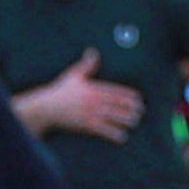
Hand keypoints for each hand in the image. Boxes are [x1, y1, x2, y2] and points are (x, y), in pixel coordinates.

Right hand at [17, 49, 142, 139]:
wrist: (47, 107)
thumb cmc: (60, 91)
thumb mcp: (74, 75)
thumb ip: (86, 65)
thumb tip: (93, 51)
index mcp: (92, 88)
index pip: (114, 91)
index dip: (127, 95)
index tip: (138, 97)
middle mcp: (93, 101)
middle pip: (116, 104)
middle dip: (129, 108)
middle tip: (141, 111)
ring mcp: (89, 113)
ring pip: (112, 117)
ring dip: (125, 120)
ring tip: (135, 122)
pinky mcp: (85, 125)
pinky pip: (102, 130)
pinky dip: (113, 134)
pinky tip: (122, 137)